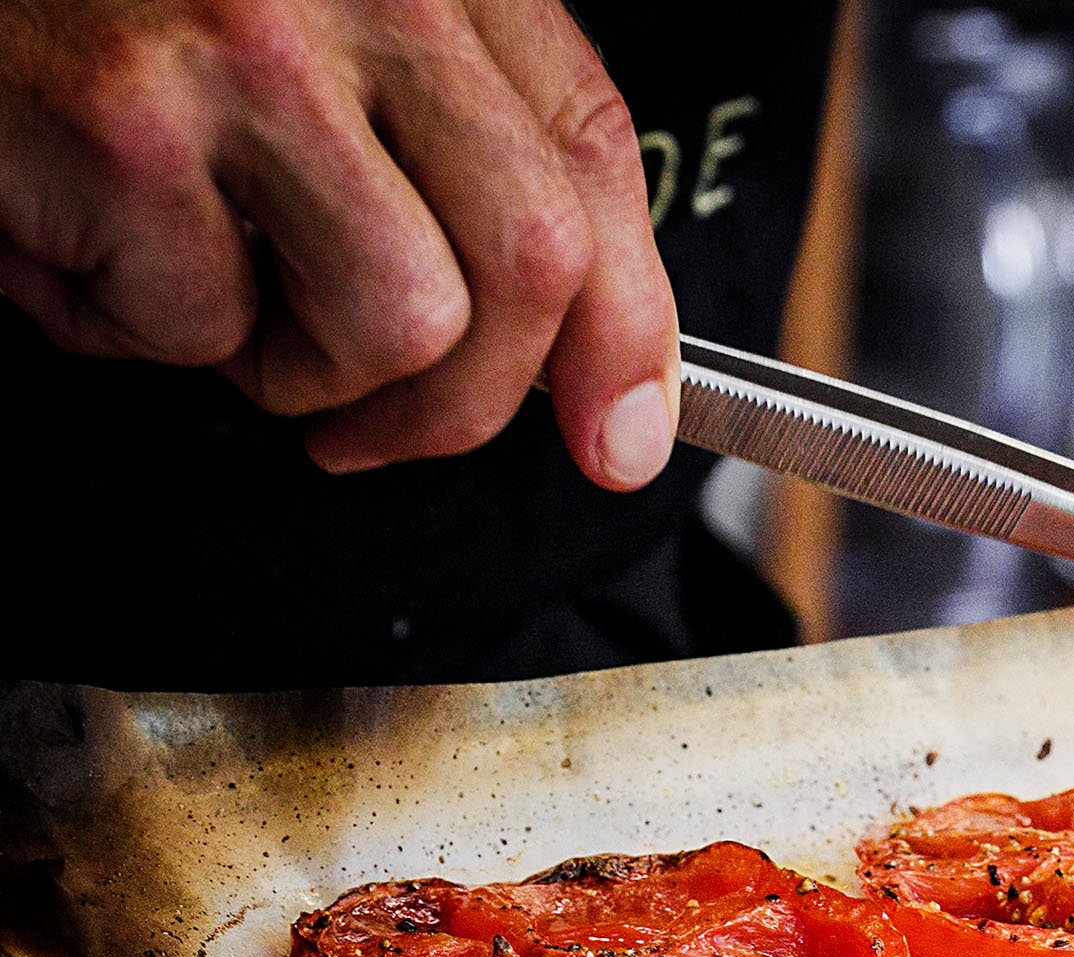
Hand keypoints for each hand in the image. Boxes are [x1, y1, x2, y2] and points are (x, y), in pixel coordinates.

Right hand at [0, 0, 678, 487]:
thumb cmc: (106, 15)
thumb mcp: (317, 33)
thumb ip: (451, 149)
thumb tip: (583, 363)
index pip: (591, 150)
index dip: (630, 322)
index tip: (622, 430)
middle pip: (532, 262)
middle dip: (473, 399)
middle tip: (381, 430)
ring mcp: (249, 49)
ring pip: (399, 322)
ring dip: (300, 368)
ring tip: (196, 288)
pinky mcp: (126, 125)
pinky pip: (209, 328)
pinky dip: (132, 329)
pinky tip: (75, 237)